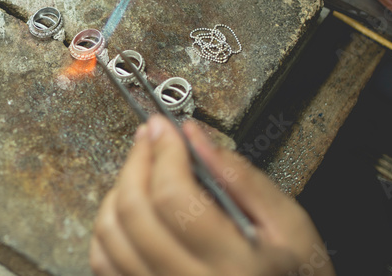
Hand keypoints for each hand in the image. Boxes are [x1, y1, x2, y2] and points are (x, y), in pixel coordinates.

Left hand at [90, 116, 333, 275]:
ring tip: (141, 173)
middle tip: (149, 139)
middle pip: (133, 212)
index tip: (163, 129)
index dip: (163, 152)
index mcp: (231, 266)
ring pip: (109, 236)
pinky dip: (109, 229)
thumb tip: (194, 136)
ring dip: (117, 192)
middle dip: (135, 163)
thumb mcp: (288, 226)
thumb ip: (241, 177)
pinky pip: (103, 262)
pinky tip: (131, 212)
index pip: (174, 197)